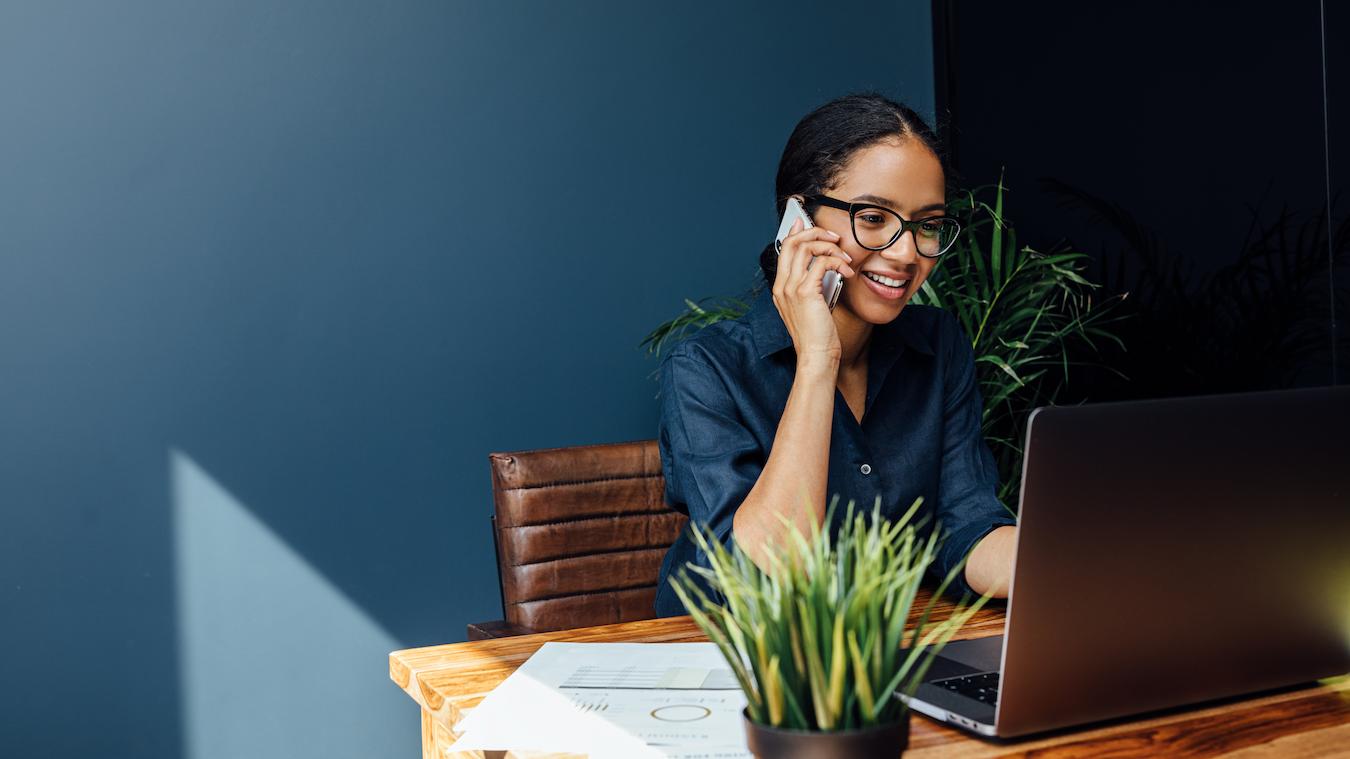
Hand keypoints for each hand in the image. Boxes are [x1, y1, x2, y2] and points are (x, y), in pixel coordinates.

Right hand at [771, 217, 855, 367]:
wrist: (816, 355)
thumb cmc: (817, 335)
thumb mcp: (811, 306)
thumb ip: (812, 285)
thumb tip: (824, 266)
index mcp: (780, 288)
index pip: (784, 250)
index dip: (796, 232)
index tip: (807, 223)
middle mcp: (782, 285)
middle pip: (792, 242)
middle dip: (815, 232)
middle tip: (834, 237)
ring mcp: (791, 288)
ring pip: (806, 246)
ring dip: (830, 246)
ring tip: (844, 257)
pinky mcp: (806, 291)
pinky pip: (822, 262)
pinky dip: (838, 262)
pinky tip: (847, 272)